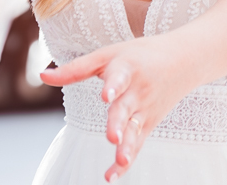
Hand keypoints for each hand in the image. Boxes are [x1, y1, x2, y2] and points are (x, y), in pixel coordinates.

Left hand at [40, 36, 196, 181]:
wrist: (184, 59)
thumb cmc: (138, 54)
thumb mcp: (107, 54)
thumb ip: (75, 68)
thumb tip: (42, 75)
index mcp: (126, 69)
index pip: (120, 77)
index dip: (113, 86)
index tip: (107, 95)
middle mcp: (137, 91)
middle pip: (126, 109)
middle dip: (118, 123)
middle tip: (112, 137)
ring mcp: (145, 110)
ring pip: (135, 131)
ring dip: (127, 147)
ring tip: (119, 160)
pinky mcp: (149, 124)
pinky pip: (137, 144)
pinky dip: (126, 161)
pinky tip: (112, 176)